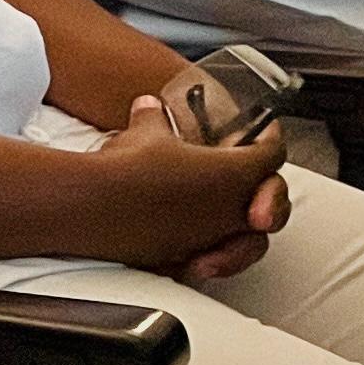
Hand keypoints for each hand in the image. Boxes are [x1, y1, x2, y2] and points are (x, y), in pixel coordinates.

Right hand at [85, 98, 286, 284]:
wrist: (91, 205)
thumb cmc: (126, 168)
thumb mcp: (144, 131)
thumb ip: (156, 118)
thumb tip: (149, 106)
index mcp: (234, 173)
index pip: (272, 153)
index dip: (268, 138)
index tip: (261, 134)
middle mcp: (232, 210)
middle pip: (272, 202)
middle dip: (265, 190)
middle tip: (249, 179)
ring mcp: (211, 238)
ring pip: (248, 238)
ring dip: (240, 225)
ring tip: (222, 215)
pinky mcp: (186, 258)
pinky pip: (212, 256)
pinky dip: (209, 248)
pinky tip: (194, 241)